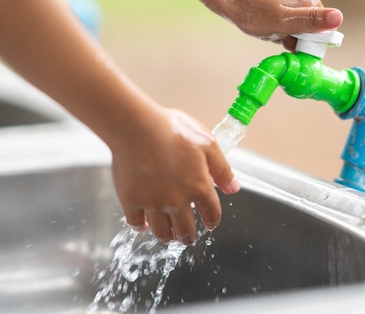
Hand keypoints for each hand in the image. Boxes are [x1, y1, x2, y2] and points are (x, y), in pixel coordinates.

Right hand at [109, 108, 239, 244]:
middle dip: (189, 236)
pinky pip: (136, 222)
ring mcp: (153, 203)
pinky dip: (141, 226)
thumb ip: (222, 169)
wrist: (137, 127)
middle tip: (187, 236)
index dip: (213, 221)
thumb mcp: (207, 143)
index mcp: (199, 187)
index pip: (212, 214)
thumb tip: (234, 188)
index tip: (210, 223)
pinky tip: (143, 223)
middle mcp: (177, 201)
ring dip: (168, 236)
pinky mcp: (131, 200)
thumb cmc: (171, 130)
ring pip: (162, 232)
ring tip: (169, 235)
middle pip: (186, 230)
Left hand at [217, 0, 342, 50]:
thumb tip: (338, 18)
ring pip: (299, 26)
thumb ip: (310, 21)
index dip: (306, 42)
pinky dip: (280, 28)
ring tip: (270, 29)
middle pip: (311, 27)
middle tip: (275, 35)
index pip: (321, 30)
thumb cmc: (253, 13)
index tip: (288, 43)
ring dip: (286, 34)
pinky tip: (268, 26)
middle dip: (294, 37)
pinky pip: (290, 20)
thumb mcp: (282, 23)